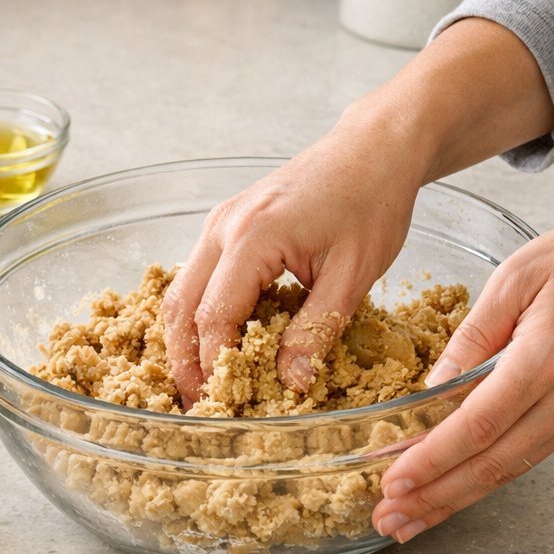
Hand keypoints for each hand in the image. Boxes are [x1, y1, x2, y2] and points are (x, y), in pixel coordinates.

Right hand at [161, 114, 425, 403]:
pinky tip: (220, 341)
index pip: (215, 318)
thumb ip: (316, 330)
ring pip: (181, 292)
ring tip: (205, 382)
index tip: (227, 405)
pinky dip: (199, 314)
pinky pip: (197, 276)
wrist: (373, 149)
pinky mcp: (226, 223)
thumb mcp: (353, 275)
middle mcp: (223, 228)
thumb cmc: (371, 203)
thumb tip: (290, 384)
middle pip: (181, 308)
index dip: (216, 367)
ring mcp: (219, 222)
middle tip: (200, 405)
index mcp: (253, 239)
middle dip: (185, 362)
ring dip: (186, 340)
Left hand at [374, 223, 553, 542]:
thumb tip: (432, 387)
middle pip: (490, 463)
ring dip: (453, 501)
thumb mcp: (515, 278)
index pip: (477, 425)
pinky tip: (450, 494)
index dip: (432, 460)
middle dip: (433, 497)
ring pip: (507, 470)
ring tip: (407, 520)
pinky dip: (482, 482)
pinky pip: (523, 459)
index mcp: (545, 359)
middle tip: (387, 519)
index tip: (392, 482)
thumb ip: (472, 335)